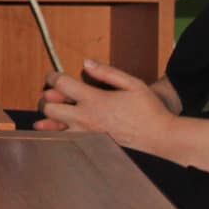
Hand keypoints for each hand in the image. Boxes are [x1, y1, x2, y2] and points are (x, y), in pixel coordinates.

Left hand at [37, 59, 175, 150]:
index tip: (54, 76)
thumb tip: (86, 63)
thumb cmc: (149, 110)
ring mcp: (87, 135)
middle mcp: (86, 118)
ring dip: (50, 118)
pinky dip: (59, 133)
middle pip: (49, 108)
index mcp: (95, 100)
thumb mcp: (132, 84)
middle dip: (47, 99)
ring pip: (53, 128)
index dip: (52, 77)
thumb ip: (107, 72)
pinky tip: (61, 128)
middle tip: (55, 95)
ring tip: (57, 111)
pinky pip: (66, 140)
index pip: (60, 84)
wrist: (162, 138)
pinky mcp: (92, 146)